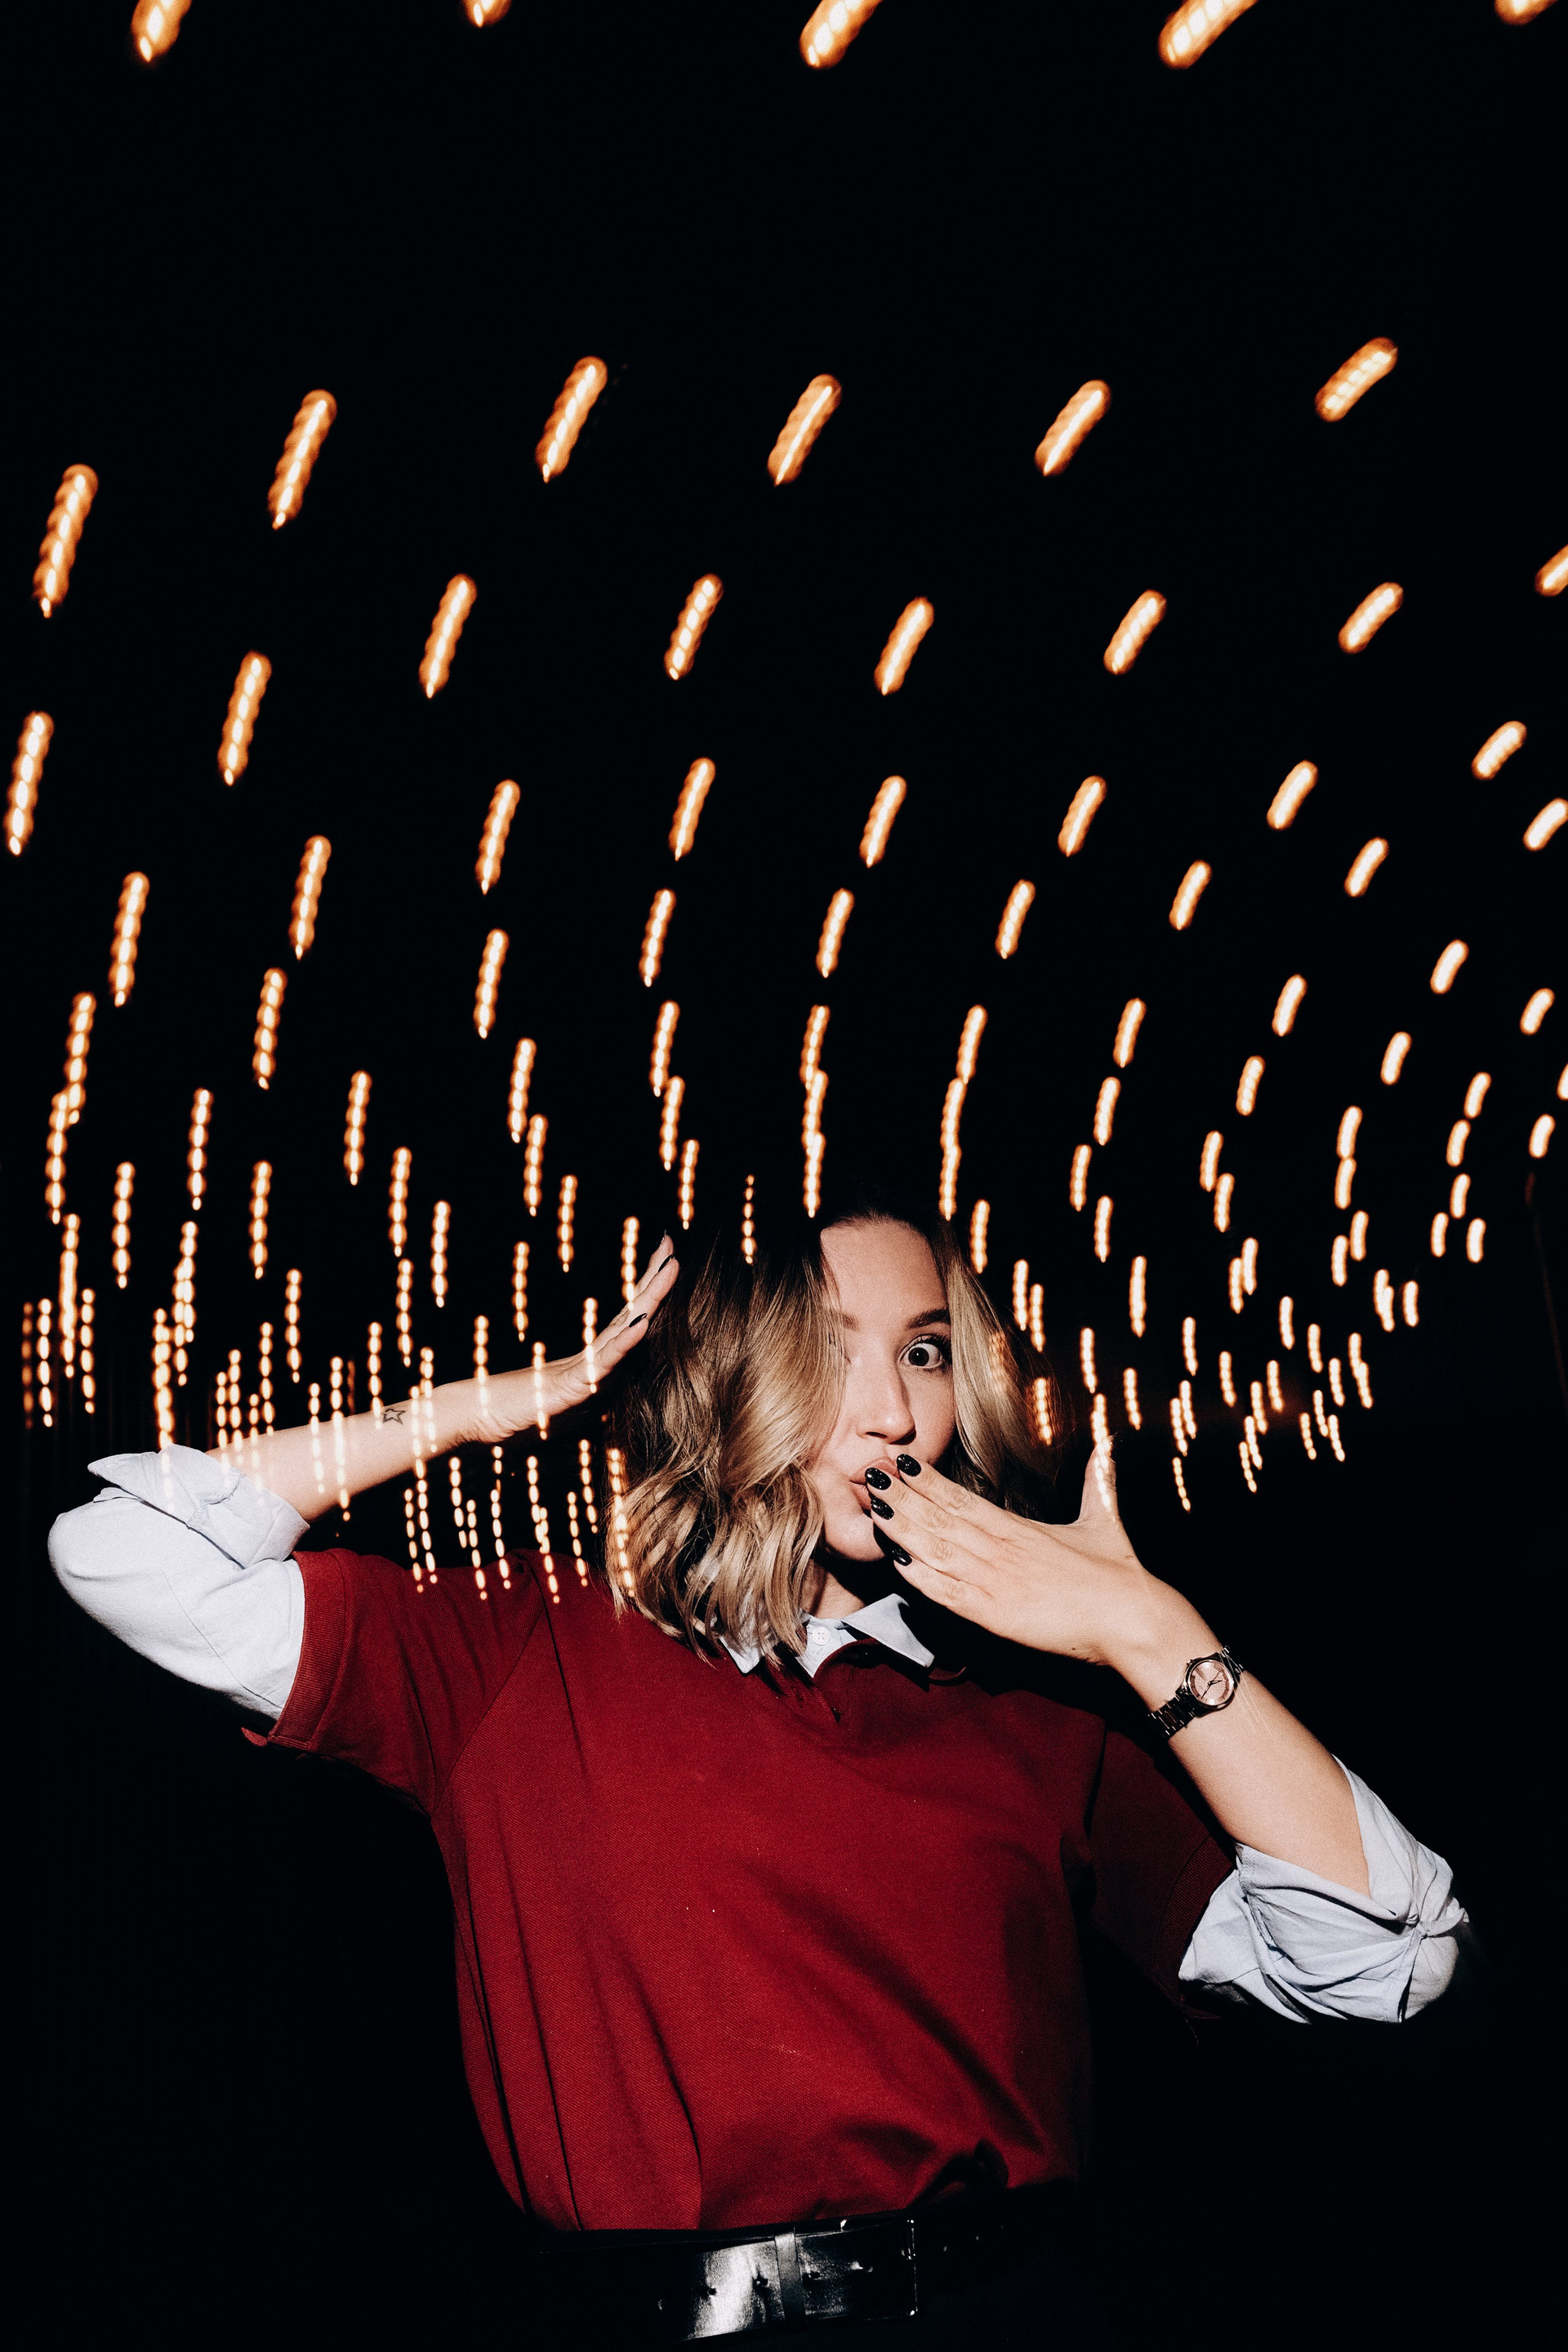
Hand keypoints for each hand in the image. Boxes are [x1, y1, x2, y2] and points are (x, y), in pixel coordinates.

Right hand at [463, 1238, 678, 1445]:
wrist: (470, 1414)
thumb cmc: (509, 1413)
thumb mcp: (560, 1410)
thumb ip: (583, 1401)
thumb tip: (605, 1404)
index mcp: (589, 1361)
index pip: (627, 1323)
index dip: (648, 1293)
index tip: (666, 1260)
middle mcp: (587, 1357)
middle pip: (631, 1315)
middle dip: (653, 1280)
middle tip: (671, 1243)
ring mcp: (579, 1368)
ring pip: (624, 1329)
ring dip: (649, 1298)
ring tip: (670, 1266)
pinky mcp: (569, 1386)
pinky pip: (603, 1363)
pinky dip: (624, 1343)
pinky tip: (644, 1324)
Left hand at [864, 1440, 1197, 1678]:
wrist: (1133, 1621)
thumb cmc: (1120, 1573)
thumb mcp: (1104, 1519)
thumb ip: (1096, 1482)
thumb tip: (1105, 1445)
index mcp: (1019, 1528)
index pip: (962, 1499)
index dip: (928, 1481)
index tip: (901, 1462)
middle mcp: (1002, 1550)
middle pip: (940, 1518)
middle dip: (903, 1495)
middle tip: (869, 1471)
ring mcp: (995, 1583)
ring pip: (937, 1550)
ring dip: (902, 1528)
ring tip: (873, 1505)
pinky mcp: (995, 1615)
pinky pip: (948, 1594)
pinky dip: (921, 1578)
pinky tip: (898, 1561)